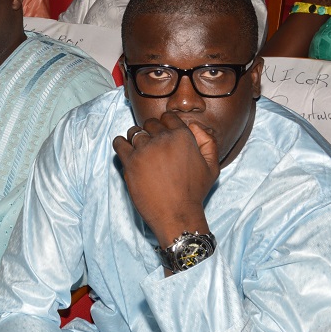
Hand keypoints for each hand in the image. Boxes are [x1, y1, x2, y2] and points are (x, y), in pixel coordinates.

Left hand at [112, 112, 218, 246]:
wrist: (177, 214)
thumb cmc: (194, 192)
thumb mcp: (212, 166)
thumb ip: (208, 141)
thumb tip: (194, 125)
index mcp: (182, 136)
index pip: (167, 117)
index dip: (165, 125)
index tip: (163, 135)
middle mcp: (162, 139)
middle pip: (150, 123)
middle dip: (151, 132)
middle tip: (153, 147)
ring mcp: (144, 149)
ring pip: (134, 132)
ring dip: (136, 139)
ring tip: (141, 152)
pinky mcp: (130, 161)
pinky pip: (118, 143)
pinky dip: (121, 144)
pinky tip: (127, 153)